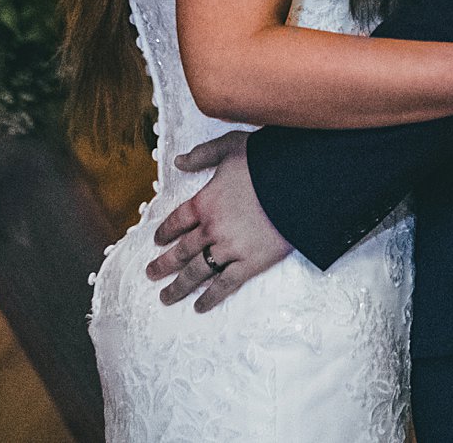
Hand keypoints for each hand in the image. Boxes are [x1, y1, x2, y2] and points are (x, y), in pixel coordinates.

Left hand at [145, 131, 291, 310]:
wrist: (301, 182)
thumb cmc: (267, 160)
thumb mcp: (231, 147)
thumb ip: (203, 154)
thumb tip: (178, 161)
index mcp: (205, 202)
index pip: (177, 221)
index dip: (165, 232)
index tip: (157, 242)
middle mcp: (211, 229)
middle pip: (181, 250)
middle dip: (164, 264)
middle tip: (151, 274)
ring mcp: (230, 248)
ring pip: (197, 272)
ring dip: (179, 286)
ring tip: (166, 297)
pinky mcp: (250, 262)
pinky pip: (225, 285)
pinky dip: (211, 298)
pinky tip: (199, 307)